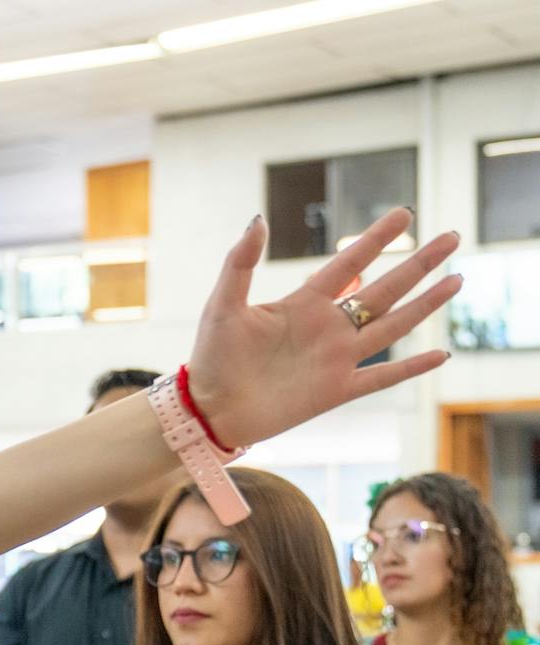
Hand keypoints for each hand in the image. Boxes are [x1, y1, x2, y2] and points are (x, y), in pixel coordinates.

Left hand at [187, 209, 460, 446]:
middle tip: (452, 237)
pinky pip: (382, 377)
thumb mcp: (222, 305)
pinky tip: (442, 354)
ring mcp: (335, 360)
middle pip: (384, 289)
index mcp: (303, 304)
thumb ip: (240, 263)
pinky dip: (412, 368)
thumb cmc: (211, 357)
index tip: (404, 214)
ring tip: (457, 280)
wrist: (208, 410)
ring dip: (425, 305)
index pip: (350, 263)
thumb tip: (258, 219)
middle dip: (418, 264)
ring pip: (392, 326)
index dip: (377, 239)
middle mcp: (327, 328)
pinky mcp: (336, 391)